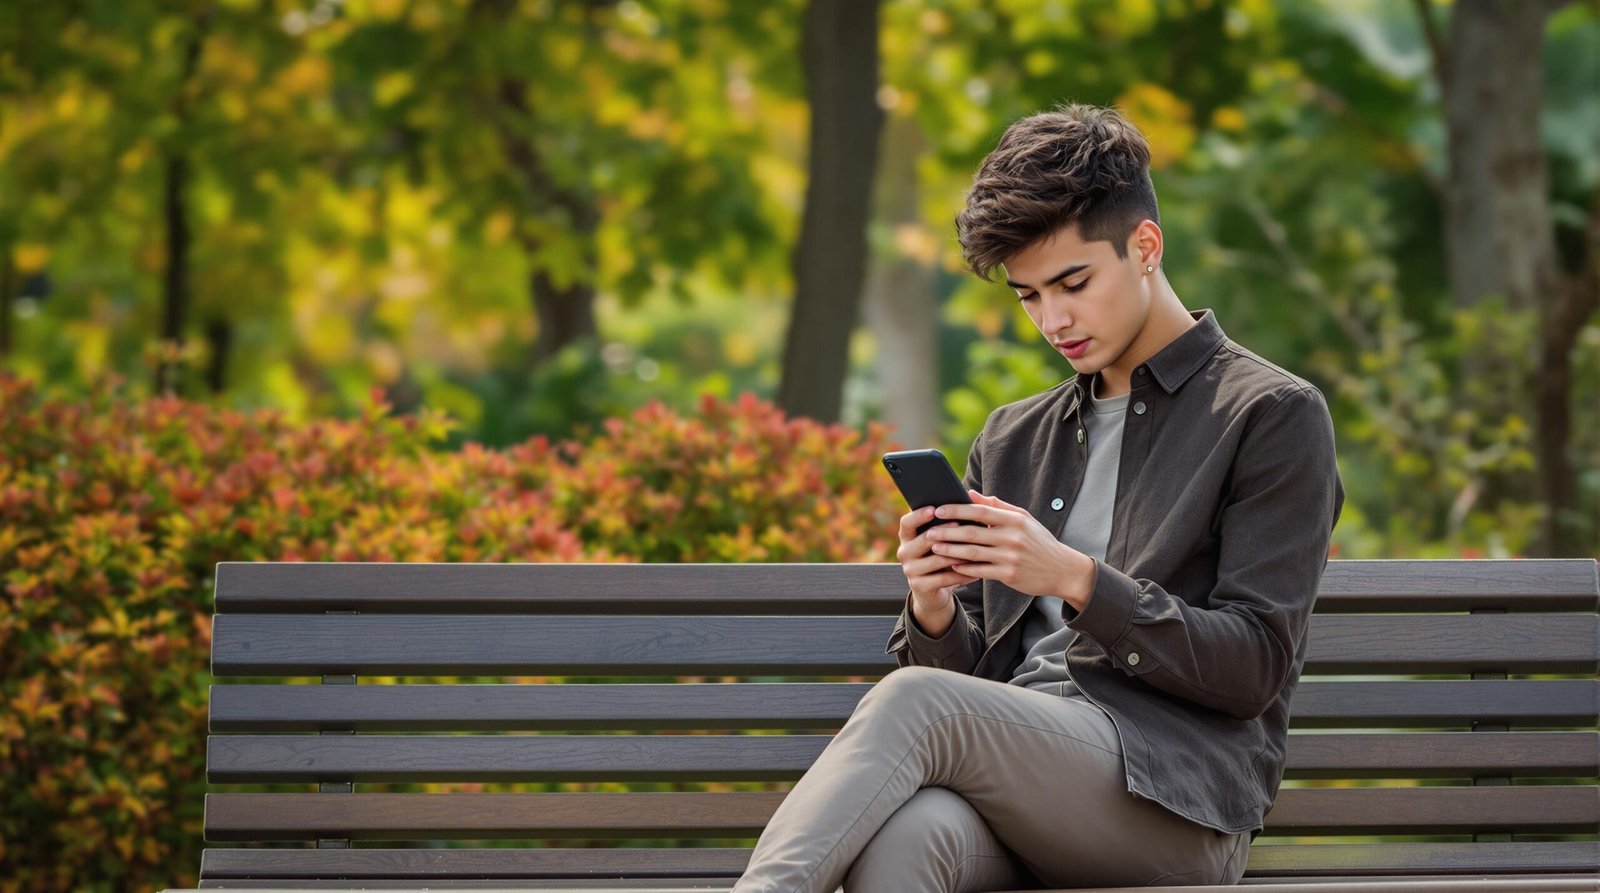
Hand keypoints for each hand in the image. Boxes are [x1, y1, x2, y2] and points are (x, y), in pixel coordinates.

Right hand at [895, 505, 977, 606]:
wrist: (933, 590)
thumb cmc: (940, 558)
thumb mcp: (939, 541)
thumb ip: (946, 522)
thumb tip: (969, 498)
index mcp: (906, 537)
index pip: (906, 523)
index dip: (919, 515)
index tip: (934, 509)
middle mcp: (904, 552)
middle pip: (924, 539)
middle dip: (945, 532)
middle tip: (962, 525)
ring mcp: (910, 570)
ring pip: (937, 560)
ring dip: (958, 554)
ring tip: (976, 549)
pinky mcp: (919, 586)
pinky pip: (944, 579)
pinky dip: (962, 575)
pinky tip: (977, 571)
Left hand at [924, 490, 1095, 609]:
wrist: (1061, 569)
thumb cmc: (1038, 542)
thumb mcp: (1023, 519)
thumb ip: (996, 506)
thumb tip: (970, 493)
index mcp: (1014, 520)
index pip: (980, 511)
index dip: (956, 510)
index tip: (938, 510)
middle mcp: (1012, 537)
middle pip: (972, 533)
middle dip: (947, 532)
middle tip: (929, 532)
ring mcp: (1010, 556)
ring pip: (973, 553)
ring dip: (951, 551)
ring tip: (934, 548)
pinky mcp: (1009, 574)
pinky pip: (980, 571)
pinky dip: (964, 568)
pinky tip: (952, 566)